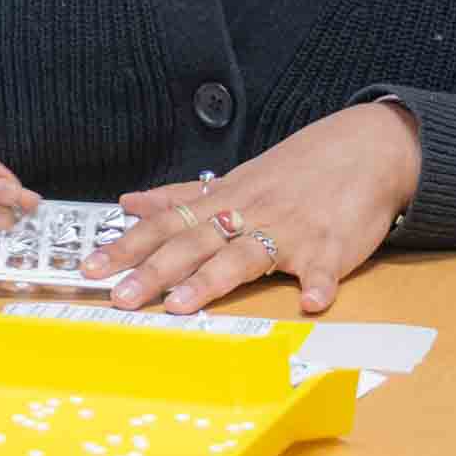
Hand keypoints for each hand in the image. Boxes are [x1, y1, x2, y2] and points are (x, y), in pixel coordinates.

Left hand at [94, 102, 419, 315]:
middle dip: (153, 270)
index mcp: (223, 201)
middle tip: (120, 296)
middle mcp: (248, 214)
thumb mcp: (236, 180)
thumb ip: (183, 197)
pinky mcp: (330, 246)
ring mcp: (288, 231)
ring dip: (212, 280)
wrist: (365, 150)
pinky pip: (323, 268)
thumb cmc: (297, 171)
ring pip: (244, 255)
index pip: (165, 225)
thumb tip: (130, 202)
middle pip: (193, 243)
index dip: (126, 246)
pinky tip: (310, 303)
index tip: (90, 267)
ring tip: (182, 305)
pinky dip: (318, 284)